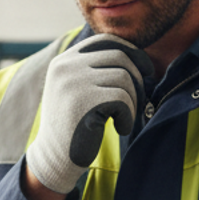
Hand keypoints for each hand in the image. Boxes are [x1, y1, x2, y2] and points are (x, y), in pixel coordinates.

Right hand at [25, 34, 152, 193]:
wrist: (54, 158)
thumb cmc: (73, 126)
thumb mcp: (76, 89)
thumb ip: (94, 69)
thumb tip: (138, 54)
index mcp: (63, 61)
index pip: (106, 41)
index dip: (131, 52)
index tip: (144, 72)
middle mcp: (65, 67)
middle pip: (120, 57)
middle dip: (137, 79)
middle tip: (138, 101)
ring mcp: (73, 83)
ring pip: (124, 78)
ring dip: (133, 101)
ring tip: (123, 119)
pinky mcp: (85, 101)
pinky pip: (123, 98)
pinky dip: (128, 115)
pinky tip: (119, 128)